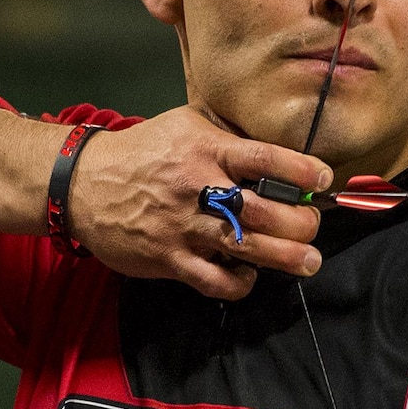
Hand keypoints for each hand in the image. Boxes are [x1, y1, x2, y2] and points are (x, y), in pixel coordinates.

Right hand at [65, 106, 332, 299]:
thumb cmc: (144, 153)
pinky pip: (215, 279)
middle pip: (264, 211)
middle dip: (301, 222)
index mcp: (206, 150)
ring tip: (308, 261)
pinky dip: (240, 282)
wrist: (83, 183)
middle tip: (312, 226)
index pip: (265, 159)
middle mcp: (197, 187)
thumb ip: (228, 138)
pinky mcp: (168, 258)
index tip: (324, 178)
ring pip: (245, 247)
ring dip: (285, 257)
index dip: (302, 171)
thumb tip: (278, 152)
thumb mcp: (185, 127)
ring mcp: (183, 226)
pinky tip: (250, 274)